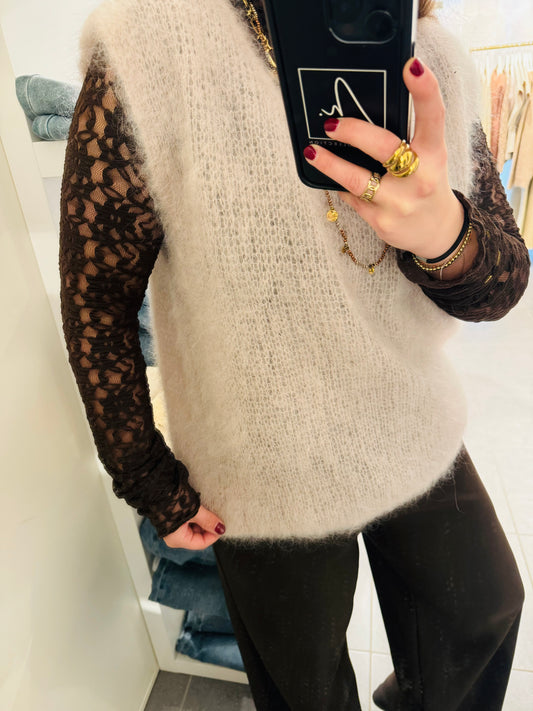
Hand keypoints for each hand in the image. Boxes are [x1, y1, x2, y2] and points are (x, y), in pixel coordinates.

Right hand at [163, 505, 225, 549]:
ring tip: (208, 510)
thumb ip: (208, 521)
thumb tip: (220, 529)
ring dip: (203, 520)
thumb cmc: (170, 499)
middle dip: (208, 526)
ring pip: (194, 527)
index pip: (201, 543)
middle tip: (216, 516)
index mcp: (177, 539)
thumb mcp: (194, 511)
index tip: (222, 525)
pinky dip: (196, 515)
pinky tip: (200, 507)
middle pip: (198, 536)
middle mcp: (174, 536)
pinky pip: (189, 520)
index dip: (213, 535)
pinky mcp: (173, 518)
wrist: (156, 485)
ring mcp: (173, 527)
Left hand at [303, 57, 464, 260]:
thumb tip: (364, 111)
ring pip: (356, 180)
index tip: (412, 66)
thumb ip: (408, 136)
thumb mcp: (430, 157)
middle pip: (383, 147)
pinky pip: (353, 198)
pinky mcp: (382, 222)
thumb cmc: (427, 183)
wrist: (437, 232)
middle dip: (354, 131)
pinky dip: (343, 185)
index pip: (433, 116)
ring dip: (330, 164)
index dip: (425, 90)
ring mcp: (399, 203)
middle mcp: (419, 178)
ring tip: (312, 152)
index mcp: (434, 153)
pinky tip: (335, 178)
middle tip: (331, 124)